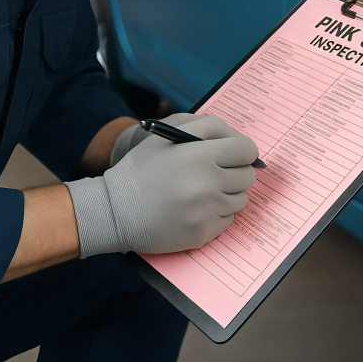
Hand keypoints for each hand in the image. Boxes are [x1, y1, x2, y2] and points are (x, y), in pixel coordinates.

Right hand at [66, 115, 258, 256]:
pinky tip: (194, 210)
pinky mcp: (204, 232)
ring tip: (200, 193)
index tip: (234, 155)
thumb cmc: (141, 171)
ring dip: (227, 194)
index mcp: (198, 155)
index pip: (246, 149)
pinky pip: (228, 219)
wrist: (115, 212)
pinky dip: (217, 214)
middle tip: (215, 174)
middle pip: (248, 175)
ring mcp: (207, 211)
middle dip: (235, 172)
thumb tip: (241, 141)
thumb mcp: (167, 137)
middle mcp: (207, 183)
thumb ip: (207, 129)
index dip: (242, 151)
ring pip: (241, 198)